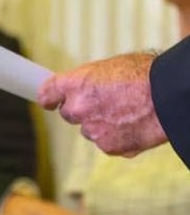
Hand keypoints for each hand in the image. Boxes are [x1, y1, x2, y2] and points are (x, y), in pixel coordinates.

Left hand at [37, 52, 167, 155]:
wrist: (168, 97)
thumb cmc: (142, 75)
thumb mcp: (106, 68)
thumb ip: (86, 82)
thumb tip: (80, 89)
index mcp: (74, 83)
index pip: (47, 94)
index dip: (49, 98)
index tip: (49, 101)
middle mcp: (78, 108)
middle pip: (69, 114)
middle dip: (81, 111)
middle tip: (103, 104)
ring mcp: (93, 130)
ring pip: (89, 130)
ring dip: (100, 125)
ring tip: (125, 114)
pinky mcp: (109, 147)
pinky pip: (107, 143)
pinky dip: (116, 138)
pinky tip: (132, 127)